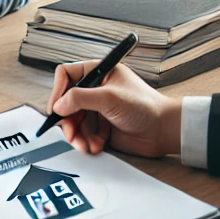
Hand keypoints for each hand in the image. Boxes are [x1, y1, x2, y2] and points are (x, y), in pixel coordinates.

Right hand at [47, 61, 182, 156]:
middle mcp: (95, 89)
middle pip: (66, 102)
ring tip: (86, 145)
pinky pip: (84, 134)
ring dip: (77, 135)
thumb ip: (80, 99)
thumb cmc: (144, 106)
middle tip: (70, 134)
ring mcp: (98, 108)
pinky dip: (87, 142)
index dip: (58, 90)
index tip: (56, 108)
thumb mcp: (109, 97)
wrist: (163, 131)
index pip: (67, 75)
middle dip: (67, 121)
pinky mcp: (101, 126)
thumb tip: (58, 105)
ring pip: (73, 121)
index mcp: (98, 72)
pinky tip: (96, 146)